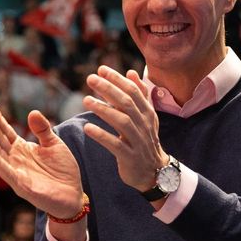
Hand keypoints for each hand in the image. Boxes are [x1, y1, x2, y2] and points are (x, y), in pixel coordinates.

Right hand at [0, 105, 85, 219]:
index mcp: (22, 150)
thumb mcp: (54, 144)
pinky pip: (7, 172)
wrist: (73, 195)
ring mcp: (17, 173)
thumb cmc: (62, 170)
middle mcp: (16, 160)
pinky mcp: (22, 186)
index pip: (6, 133)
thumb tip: (32, 112)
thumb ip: (43, 130)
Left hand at [82, 66, 167, 192]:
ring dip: (103, 110)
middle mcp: (144, 124)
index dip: (117, 79)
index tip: (101, 69)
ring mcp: (138, 141)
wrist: (154, 171)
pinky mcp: (130, 157)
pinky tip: (88, 128)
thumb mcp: (146, 116)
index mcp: (147, 113)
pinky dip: (102, 135)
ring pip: (122, 121)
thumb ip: (139, 94)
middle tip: (90, 79)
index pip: (133, 91)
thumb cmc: (144, 140)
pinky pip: (115, 144)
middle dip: (108, 89)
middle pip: (126, 103)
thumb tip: (131, 72)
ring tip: (86, 100)